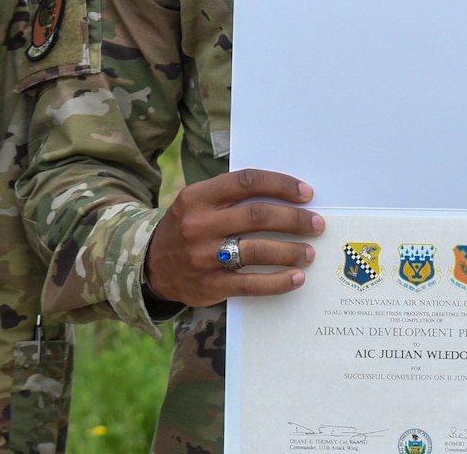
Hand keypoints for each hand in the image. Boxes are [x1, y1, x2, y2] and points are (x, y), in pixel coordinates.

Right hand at [144, 168, 323, 306]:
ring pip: (258, 250)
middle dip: (294, 219)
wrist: (151, 266)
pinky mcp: (210, 285)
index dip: (281, 184)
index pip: (247, 182)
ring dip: (291, 251)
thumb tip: (285, 195)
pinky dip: (278, 281)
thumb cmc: (188, 228)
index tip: (306, 193)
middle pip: (258, 215)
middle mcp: (200, 224)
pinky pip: (251, 284)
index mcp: (198, 197)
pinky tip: (297, 278)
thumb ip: (232, 197)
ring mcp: (204, 256)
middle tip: (316, 223)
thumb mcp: (198, 203)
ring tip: (309, 251)